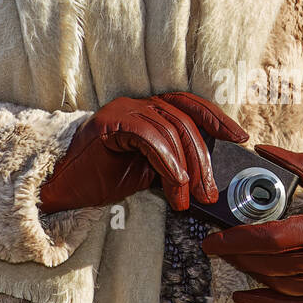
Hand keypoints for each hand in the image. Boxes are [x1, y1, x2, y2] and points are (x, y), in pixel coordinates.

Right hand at [39, 92, 246, 212]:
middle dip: (202, 159)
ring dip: (185, 169)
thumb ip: (176, 165)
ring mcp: (122, 110)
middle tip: (209, 191)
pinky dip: (167, 162)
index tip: (239, 137)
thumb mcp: (149, 171)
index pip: (189, 105)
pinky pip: (150, 137)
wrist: (63, 191)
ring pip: (170, 130)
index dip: (216, 118)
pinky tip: (174, 185)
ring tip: (186, 198)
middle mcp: (136, 104)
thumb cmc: (102, 182)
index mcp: (148, 110)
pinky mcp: (110, 124)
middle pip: (184, 121)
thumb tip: (209, 177)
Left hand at [201, 145, 302, 302]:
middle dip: (236, 254)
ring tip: (232, 259)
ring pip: (276, 284)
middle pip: (266, 263)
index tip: (211, 240)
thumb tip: (261, 150)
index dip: (234, 240)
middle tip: (215, 245)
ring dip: (249, 272)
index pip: (267, 239)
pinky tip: (243, 296)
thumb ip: (297, 166)